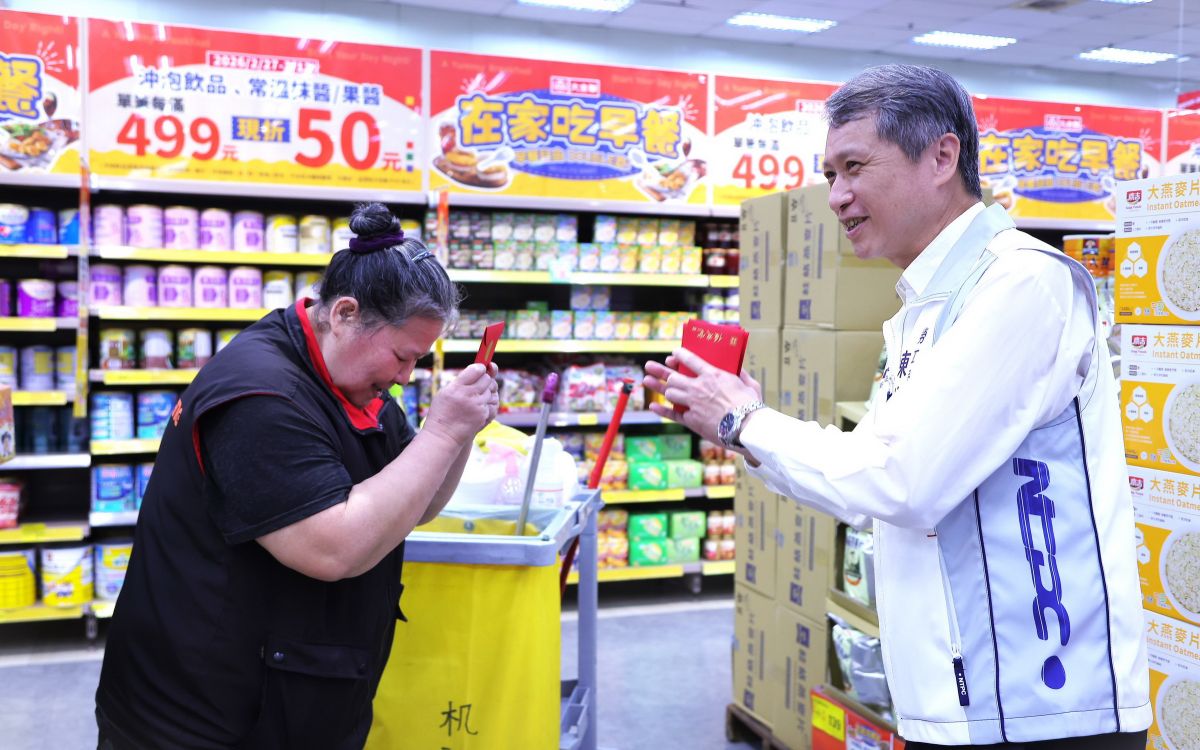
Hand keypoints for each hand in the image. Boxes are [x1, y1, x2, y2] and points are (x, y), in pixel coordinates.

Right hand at [424, 364, 497, 444]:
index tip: (480, 368)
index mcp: (456, 387)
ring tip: (475, 396)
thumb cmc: (442, 413)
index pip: (476, 370)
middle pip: (486, 379)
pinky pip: (491, 402)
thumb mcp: (445, 393)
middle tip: (480, 380)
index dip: (480, 367)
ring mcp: (477, 405)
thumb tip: (476, 370)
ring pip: (490, 390)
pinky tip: (476, 406)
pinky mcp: (483, 414)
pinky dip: (485, 402)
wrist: (444, 436)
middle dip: (484, 378)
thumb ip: (460, 381)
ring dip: (485, 391)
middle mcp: (468, 395)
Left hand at [643, 349, 762, 445]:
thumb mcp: (750, 384)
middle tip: (649, 366)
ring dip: (660, 388)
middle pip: (673, 377)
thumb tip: (737, 366)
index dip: (679, 355)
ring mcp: (693, 404)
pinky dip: (661, 410)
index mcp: (713, 375)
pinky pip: (672, 414)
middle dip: (659, 371)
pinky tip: (652, 405)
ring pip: (670, 393)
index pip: (690, 359)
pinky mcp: (691, 420)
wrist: (746, 428)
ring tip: (648, 381)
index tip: (673, 354)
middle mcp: (699, 387)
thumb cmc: (752, 406)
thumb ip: (741, 374)